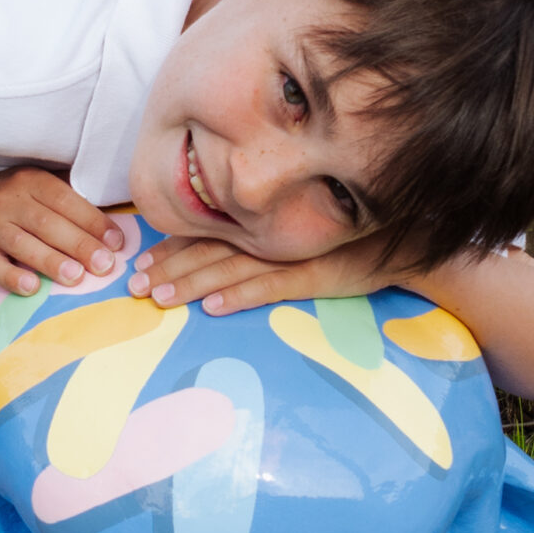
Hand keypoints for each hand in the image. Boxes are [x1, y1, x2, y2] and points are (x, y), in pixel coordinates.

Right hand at [0, 168, 126, 296]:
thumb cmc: (20, 201)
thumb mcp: (42, 188)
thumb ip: (73, 202)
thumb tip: (116, 231)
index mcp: (31, 181)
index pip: (65, 200)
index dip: (92, 222)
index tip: (117, 243)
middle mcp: (8, 200)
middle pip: (46, 224)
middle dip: (78, 245)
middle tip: (104, 265)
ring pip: (22, 244)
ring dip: (51, 262)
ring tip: (76, 278)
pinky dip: (12, 277)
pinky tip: (32, 288)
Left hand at [127, 230, 401, 314]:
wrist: (399, 241)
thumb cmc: (343, 238)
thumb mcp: (294, 233)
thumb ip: (257, 239)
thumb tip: (212, 257)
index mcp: (259, 223)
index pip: (205, 234)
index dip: (169, 248)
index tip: (139, 262)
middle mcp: (268, 234)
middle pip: (208, 250)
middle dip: (168, 268)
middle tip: (134, 286)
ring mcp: (290, 254)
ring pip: (230, 269)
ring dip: (192, 284)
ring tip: (161, 298)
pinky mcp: (314, 277)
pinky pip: (270, 287)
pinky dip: (241, 297)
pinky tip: (214, 309)